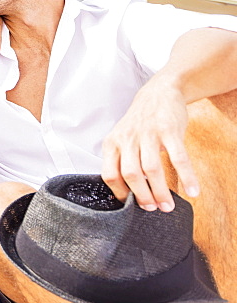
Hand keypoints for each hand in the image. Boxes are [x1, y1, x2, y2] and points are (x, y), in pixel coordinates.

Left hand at [101, 77, 198, 211]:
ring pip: (152, 169)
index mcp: (112, 143)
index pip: (109, 174)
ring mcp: (148, 134)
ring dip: (161, 191)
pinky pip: (178, 158)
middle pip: (131, 174)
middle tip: (153, 209)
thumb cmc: (139, 123)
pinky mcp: (169, 130)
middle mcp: (127, 139)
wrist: (158, 93)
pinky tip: (193, 191)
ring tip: (168, 206)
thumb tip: (128, 192)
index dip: (120, 193)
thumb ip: (122, 161)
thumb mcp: (122, 139)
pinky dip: (186, 176)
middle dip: (142, 196)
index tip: (131, 206)